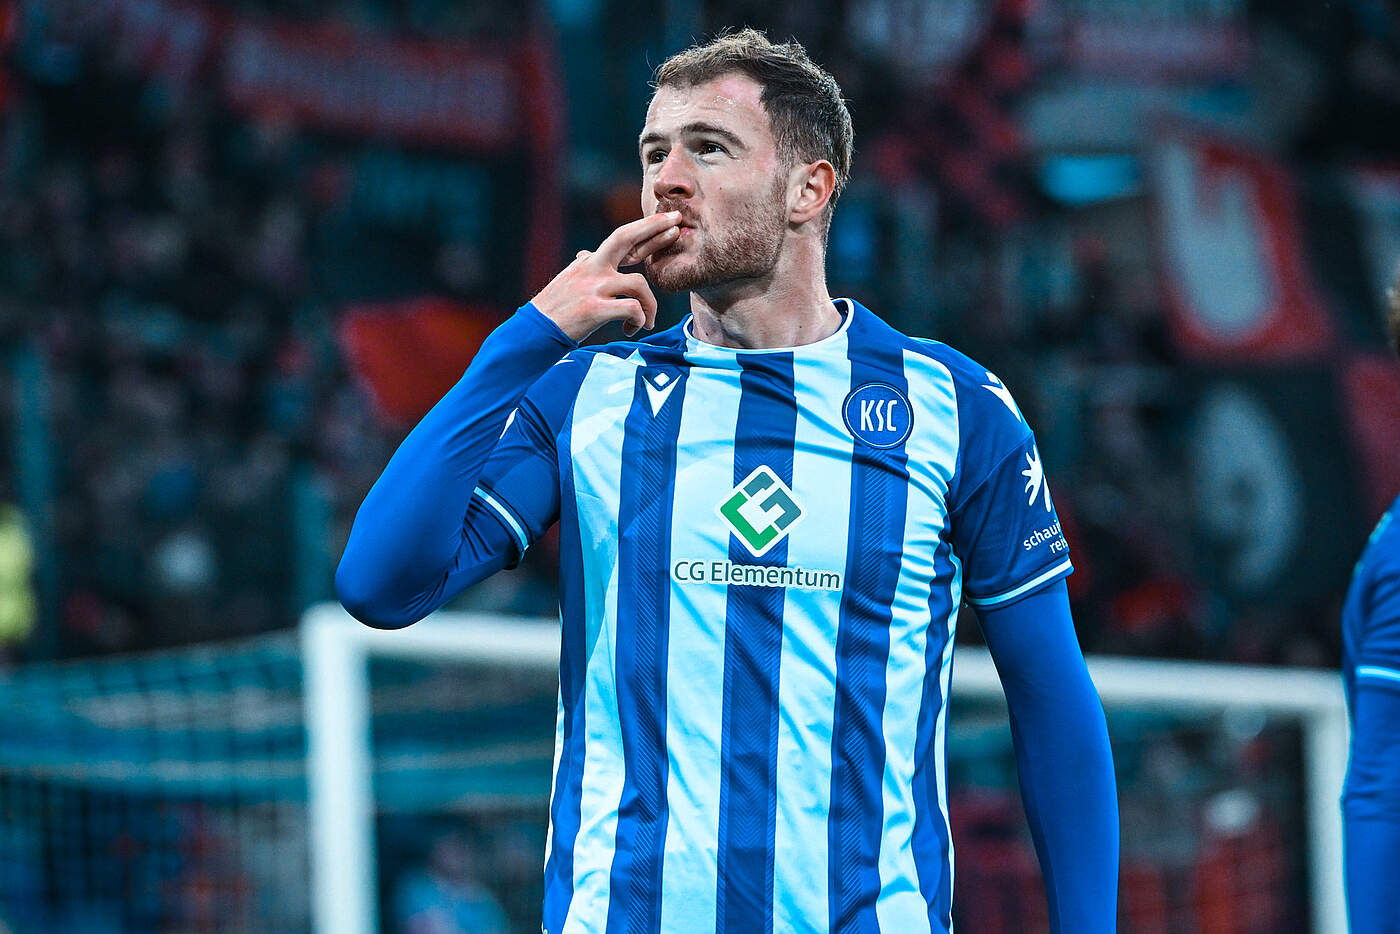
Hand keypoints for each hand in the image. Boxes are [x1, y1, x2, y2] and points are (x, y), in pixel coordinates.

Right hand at [530, 211, 682, 341]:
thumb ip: (582, 267)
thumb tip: (583, 254)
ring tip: (647, 322)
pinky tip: (632, 328)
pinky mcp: (594, 310)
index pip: (622, 238)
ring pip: (639, 285)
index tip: (670, 220)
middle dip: (654, 229)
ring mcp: (594, 288)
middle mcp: (592, 269)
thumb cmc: (555, 309)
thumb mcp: (567, 280)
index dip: (647, 228)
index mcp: (590, 262)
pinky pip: (632, 309)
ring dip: (650, 306)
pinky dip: (639, 319)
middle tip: (677, 226)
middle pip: (626, 237)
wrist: (535, 330)